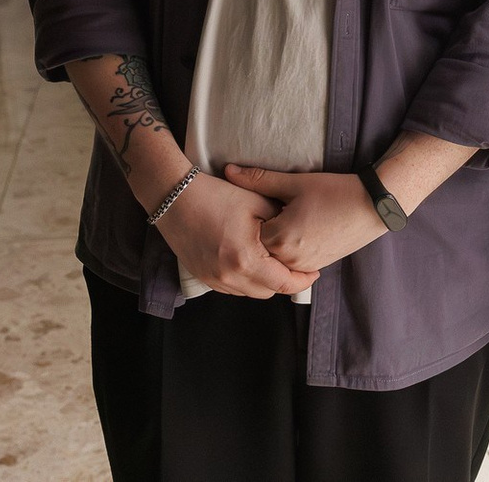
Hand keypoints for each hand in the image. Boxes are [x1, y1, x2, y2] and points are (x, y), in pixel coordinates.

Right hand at [154, 172, 319, 297]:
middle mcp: (228, 276)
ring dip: (264, 281)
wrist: (175, 196)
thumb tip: (299, 237)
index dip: (303, 281)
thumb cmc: (217, 195)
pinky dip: (245, 279)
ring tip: (272, 261)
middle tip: (295, 265)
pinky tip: (249, 260)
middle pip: (267, 292)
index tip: (313, 271)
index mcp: (246, 260)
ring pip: (249, 292)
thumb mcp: (257, 203)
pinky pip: (232, 287)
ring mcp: (213, 279)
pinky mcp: (202, 276)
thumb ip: (282, 225)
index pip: (283, 284)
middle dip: (284, 281)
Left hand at [223, 165, 386, 274]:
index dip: (249, 217)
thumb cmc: (336, 192)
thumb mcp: (295, 183)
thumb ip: (259, 179)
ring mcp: (305, 266)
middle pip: (260, 249)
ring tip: (285, 219)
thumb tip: (229, 171)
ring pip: (275, 258)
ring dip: (274, 243)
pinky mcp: (317, 266)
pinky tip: (298, 229)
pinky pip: (292, 263)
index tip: (253, 204)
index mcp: (280, 239)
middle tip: (268, 211)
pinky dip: (289, 249)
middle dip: (260, 231)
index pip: (248, 233)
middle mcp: (290, 259)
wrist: (374, 206)